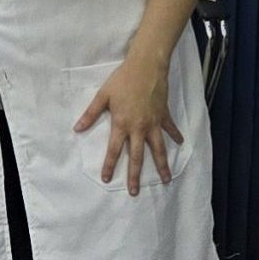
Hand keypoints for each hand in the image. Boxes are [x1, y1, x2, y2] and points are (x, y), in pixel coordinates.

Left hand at [78, 55, 181, 194]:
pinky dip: (176, 136)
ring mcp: (154, 123)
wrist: (146, 67)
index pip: (114, 150)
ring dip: (162, 165)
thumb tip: (77, 129)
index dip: (110, 165)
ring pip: (158, 149)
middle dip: (135, 176)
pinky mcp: (164, 115)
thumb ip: (90, 114)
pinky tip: (180, 144)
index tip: (108, 180)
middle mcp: (139, 128)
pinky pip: (170, 129)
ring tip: (166, 180)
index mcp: (122, 124)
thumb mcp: (102, 97)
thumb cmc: (122, 80)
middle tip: (134, 192)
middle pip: (137, 157)